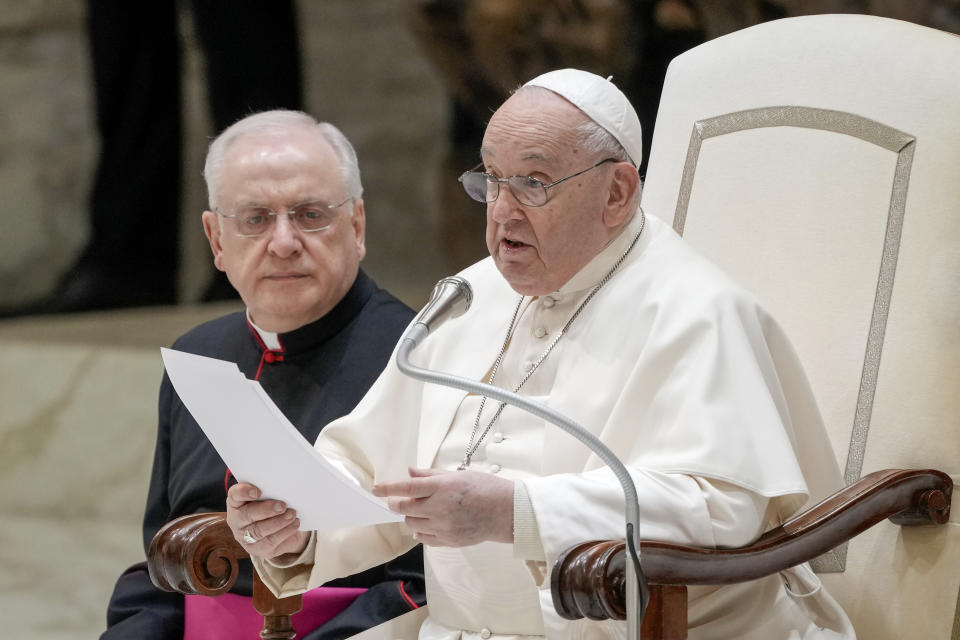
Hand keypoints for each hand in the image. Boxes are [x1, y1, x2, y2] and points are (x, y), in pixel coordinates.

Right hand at [226, 482, 309, 557]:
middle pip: (247, 515)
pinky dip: (285, 532)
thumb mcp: (269, 496)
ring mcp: (244, 536)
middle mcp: (237, 520)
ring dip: (278, 522)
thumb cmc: (271, 506)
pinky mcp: (257, 549)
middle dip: (266, 510)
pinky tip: (294, 524)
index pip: (235, 495)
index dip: (244, 492)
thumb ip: (270, 491)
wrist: (280, 529)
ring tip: (292, 514)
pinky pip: (270, 542)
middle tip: (282, 506)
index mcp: (236, 502)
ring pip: (258, 531)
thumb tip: (284, 488)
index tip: (258, 492)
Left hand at [372, 467, 513, 546]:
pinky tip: (426, 523)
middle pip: (405, 508)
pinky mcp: (449, 540)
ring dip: (409, 516)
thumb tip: (410, 472)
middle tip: (396, 500)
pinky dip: (420, 531)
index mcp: (443, 487)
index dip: (388, 488)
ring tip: (419, 510)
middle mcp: (441, 507)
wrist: (505, 512)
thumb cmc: (485, 488)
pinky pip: (424, 538)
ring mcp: (444, 526)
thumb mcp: (458, 475)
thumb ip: (431, 475)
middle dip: (396, 504)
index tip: (376, 489)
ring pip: (412, 524)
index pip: (408, 488)